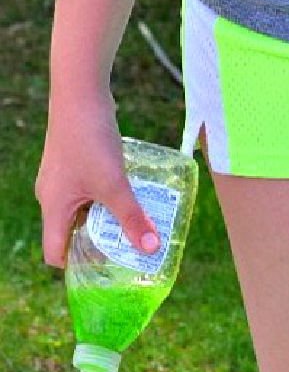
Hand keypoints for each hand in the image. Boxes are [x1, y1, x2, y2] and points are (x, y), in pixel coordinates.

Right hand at [34, 89, 160, 267]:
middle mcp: (52, 197)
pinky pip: (91, 197)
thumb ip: (133, 218)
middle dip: (98, 250)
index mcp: (53, 207)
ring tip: (136, 238)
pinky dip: (108, 206)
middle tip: (129, 262)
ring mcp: (64, 182)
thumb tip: (152, 249)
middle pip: (71, 236)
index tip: (106, 278)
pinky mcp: (77, 167)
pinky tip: (134, 207)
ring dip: (107, 227)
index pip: (55, 253)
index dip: (77, 270)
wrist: (80, 93)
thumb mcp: (114, 185)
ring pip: (84, 216)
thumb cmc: (89, 139)